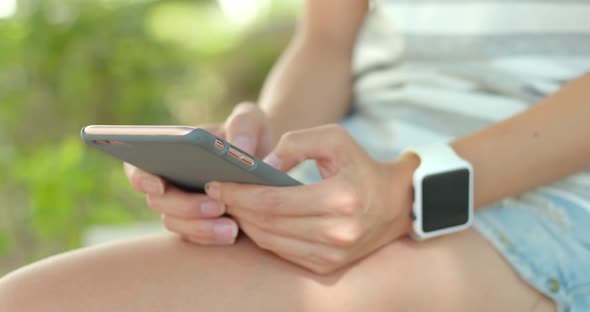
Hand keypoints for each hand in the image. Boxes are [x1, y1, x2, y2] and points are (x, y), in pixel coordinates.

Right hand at [125, 102, 273, 244]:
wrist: (269, 163)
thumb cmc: (251, 136)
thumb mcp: (252, 120)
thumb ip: (242, 126)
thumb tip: (238, 148)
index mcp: (172, 151)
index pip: (140, 165)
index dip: (141, 177)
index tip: (159, 185)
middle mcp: (171, 181)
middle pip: (159, 201)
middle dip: (186, 206)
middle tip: (217, 206)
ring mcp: (183, 206)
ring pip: (177, 224)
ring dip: (201, 227)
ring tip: (232, 228)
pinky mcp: (200, 225)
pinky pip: (196, 237)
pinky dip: (212, 237)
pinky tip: (234, 234)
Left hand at [205, 124, 417, 273]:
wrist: (397, 204)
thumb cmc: (361, 165)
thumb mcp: (335, 139)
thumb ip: (296, 143)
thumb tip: (263, 166)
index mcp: (340, 198)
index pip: (273, 201)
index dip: (239, 193)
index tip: (215, 183)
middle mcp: (338, 232)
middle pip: (267, 224)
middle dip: (236, 207)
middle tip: (217, 193)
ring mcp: (333, 254)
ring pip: (271, 242)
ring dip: (245, 223)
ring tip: (232, 204)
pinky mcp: (328, 266)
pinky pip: (283, 253)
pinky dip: (263, 236)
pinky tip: (254, 219)